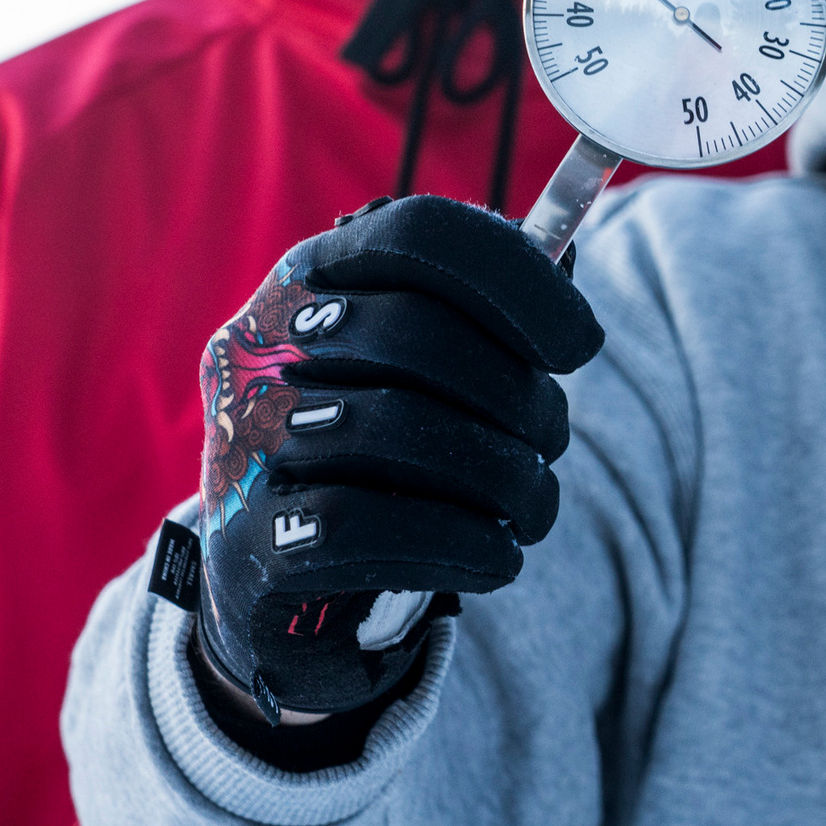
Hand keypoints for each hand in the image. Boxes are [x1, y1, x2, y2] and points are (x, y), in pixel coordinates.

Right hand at [193, 194, 601, 719]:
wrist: (288, 591)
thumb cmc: (382, 459)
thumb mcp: (423, 374)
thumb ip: (486, 314)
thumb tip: (568, 254)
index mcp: (312, 280)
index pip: (418, 234)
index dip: (518, 279)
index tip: (582, 344)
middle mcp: (261, 347)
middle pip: (417, 334)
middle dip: (518, 396)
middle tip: (552, 441)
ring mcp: (243, 443)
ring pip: (397, 428)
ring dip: (504, 475)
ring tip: (533, 507)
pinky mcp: (246, 544)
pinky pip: (363, 528)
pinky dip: (460, 542)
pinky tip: (496, 557)